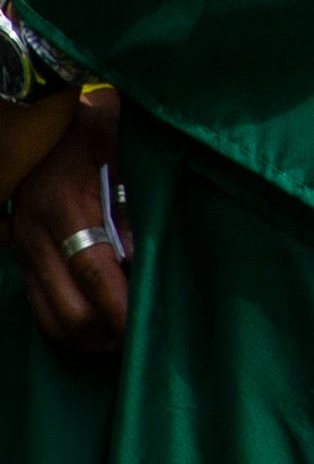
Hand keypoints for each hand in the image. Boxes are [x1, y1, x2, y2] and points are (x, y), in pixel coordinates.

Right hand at [9, 97, 119, 354]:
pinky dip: (62, 322)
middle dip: (103, 333)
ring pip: (48, 316)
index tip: (143, 327)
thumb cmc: (88, 137)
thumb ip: (129, 213)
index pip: (96, 274)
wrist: (36, 124)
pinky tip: (91, 323)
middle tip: (137, 338)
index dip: (120, 307)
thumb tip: (141, 262)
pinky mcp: (19, 254)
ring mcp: (24, 249)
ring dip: (83, 336)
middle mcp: (39, 236)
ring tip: (117, 338)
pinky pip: (36, 302)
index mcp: (69, 210)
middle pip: (68, 309)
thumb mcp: (118, 164)